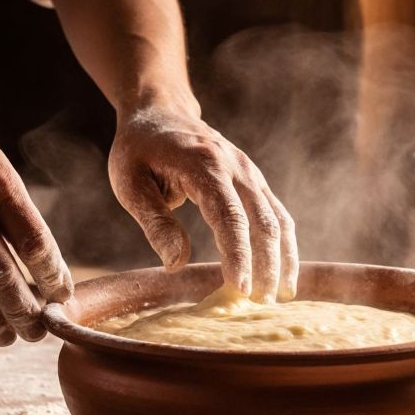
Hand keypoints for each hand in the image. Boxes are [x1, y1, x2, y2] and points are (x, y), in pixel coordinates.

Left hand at [109, 103, 297, 300]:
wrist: (160, 111)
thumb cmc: (138, 150)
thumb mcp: (130, 184)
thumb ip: (155, 223)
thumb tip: (176, 263)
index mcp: (204, 166)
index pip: (229, 217)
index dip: (237, 256)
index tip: (239, 290)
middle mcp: (236, 166)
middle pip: (263, 221)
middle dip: (267, 265)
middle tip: (262, 304)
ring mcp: (249, 172)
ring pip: (277, 219)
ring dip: (282, 258)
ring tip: (281, 296)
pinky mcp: (254, 180)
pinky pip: (276, 214)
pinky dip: (283, 244)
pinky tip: (283, 272)